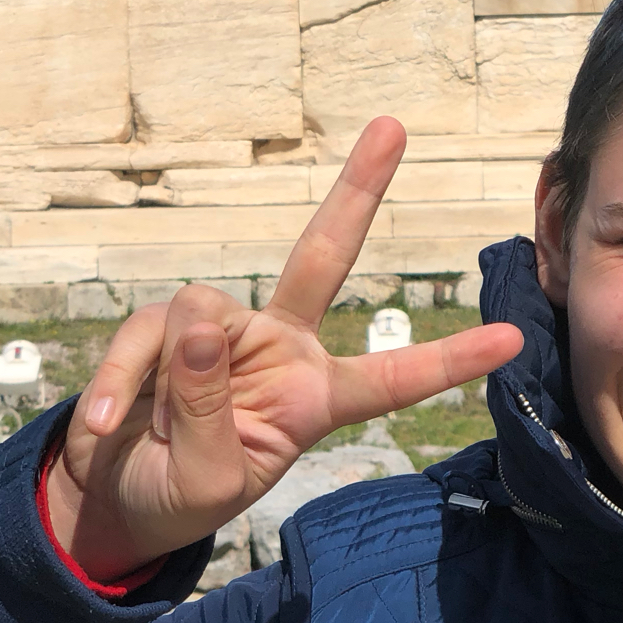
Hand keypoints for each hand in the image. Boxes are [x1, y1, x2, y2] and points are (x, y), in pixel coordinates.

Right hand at [46, 118, 524, 580]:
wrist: (114, 496)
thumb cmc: (178, 493)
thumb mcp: (205, 480)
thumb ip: (208, 409)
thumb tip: (198, 327)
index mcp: (315, 398)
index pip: (391, 377)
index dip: (448, 360)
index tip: (513, 340)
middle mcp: (281, 349)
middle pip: (322, 257)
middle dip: (358, 189)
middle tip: (393, 126)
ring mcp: (223, 332)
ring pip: (199, 313)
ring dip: (165, 380)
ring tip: (145, 432)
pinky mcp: (165, 327)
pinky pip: (145, 333)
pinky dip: (120, 380)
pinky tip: (108, 424)